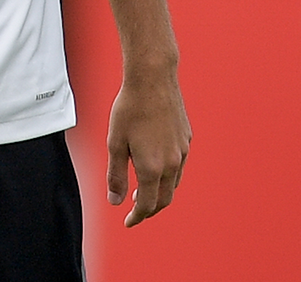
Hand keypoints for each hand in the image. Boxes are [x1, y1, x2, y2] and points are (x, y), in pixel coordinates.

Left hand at [105, 66, 189, 226]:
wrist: (153, 79)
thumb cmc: (130, 108)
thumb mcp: (114, 143)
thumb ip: (115, 175)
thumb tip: (115, 201)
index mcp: (152, 167)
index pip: (148, 205)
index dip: (137, 217)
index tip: (128, 221)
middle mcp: (171, 162)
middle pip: (165, 199)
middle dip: (150, 209)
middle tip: (136, 210)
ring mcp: (182, 150)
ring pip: (174, 183)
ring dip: (160, 192)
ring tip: (144, 189)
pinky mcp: (186, 138)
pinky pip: (179, 164)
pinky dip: (168, 175)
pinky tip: (156, 165)